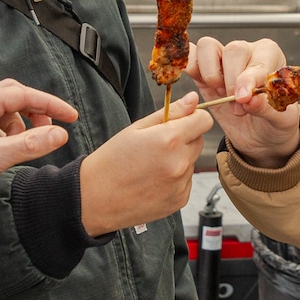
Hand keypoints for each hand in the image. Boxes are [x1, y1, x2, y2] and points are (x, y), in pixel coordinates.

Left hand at [0, 79, 76, 222]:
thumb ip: (29, 144)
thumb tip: (60, 134)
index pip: (22, 94)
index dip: (50, 105)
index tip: (72, 117)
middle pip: (13, 97)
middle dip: (36, 111)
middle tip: (52, 130)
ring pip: (5, 112)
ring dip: (21, 126)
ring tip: (25, 147)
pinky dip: (9, 136)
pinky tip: (9, 152)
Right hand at [79, 93, 213, 234]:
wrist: (96, 199)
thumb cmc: (111, 160)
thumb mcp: (136, 129)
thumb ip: (170, 112)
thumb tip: (193, 99)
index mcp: (169, 140)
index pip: (204, 120)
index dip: (193, 118)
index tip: (181, 121)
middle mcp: (180, 163)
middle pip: (199, 140)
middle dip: (184, 138)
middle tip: (157, 145)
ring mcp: (180, 184)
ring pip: (192, 161)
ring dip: (179, 159)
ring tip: (151, 166)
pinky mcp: (180, 200)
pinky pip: (186, 181)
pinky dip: (175, 179)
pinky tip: (153, 181)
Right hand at [188, 37, 299, 168]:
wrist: (260, 137)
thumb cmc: (274, 123)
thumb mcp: (280, 121)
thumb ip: (267, 108)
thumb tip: (250, 100)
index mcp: (271, 57)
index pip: (257, 59)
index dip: (248, 79)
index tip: (243, 98)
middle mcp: (247, 52)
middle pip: (233, 50)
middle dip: (231, 81)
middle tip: (236, 105)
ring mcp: (222, 59)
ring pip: (208, 47)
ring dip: (210, 73)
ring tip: (220, 94)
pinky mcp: (203, 71)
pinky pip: (191, 58)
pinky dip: (190, 67)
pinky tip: (201, 86)